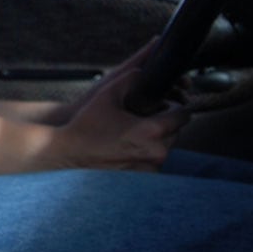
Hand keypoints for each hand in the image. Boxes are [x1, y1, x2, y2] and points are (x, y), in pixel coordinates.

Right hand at [50, 44, 189, 171]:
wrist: (69, 153)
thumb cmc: (87, 124)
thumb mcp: (108, 94)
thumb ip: (132, 78)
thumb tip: (147, 72)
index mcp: (152, 131)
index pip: (184, 114)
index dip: (175, 106)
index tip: (165, 104)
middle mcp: (156, 152)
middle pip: (176, 132)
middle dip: (165, 122)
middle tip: (145, 117)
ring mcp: (151, 169)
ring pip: (166, 147)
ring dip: (157, 139)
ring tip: (135, 133)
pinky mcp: (144, 179)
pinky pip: (155, 161)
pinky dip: (147, 153)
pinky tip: (129, 147)